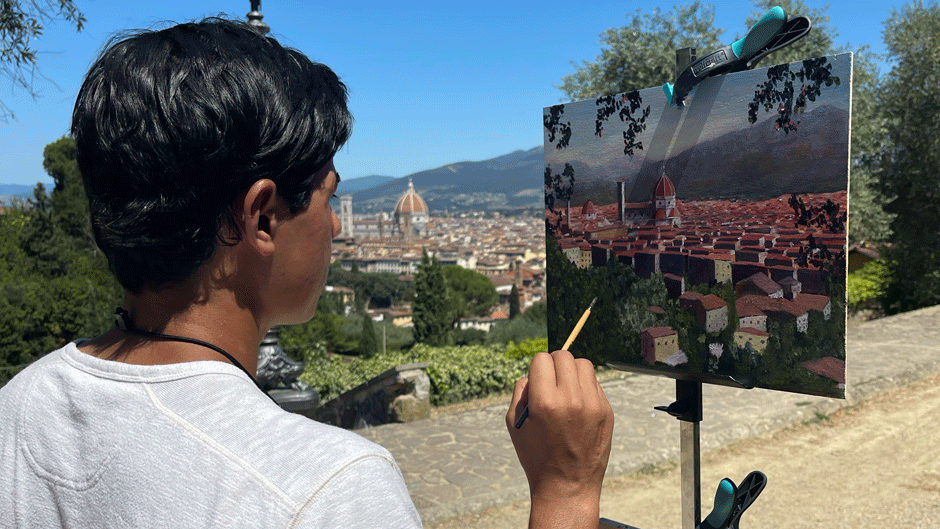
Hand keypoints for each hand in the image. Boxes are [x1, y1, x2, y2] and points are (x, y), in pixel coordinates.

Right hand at [506, 350, 613, 528]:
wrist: (568, 485)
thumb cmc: (537, 455)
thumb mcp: (515, 424)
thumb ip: (520, 391)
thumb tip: (534, 373)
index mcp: (544, 402)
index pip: (542, 359)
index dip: (537, 368)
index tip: (538, 380)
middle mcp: (570, 399)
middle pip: (563, 356)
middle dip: (554, 365)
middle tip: (551, 381)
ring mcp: (592, 404)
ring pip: (583, 364)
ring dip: (572, 371)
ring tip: (566, 389)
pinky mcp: (606, 411)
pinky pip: (595, 383)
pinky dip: (585, 387)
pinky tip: (578, 405)